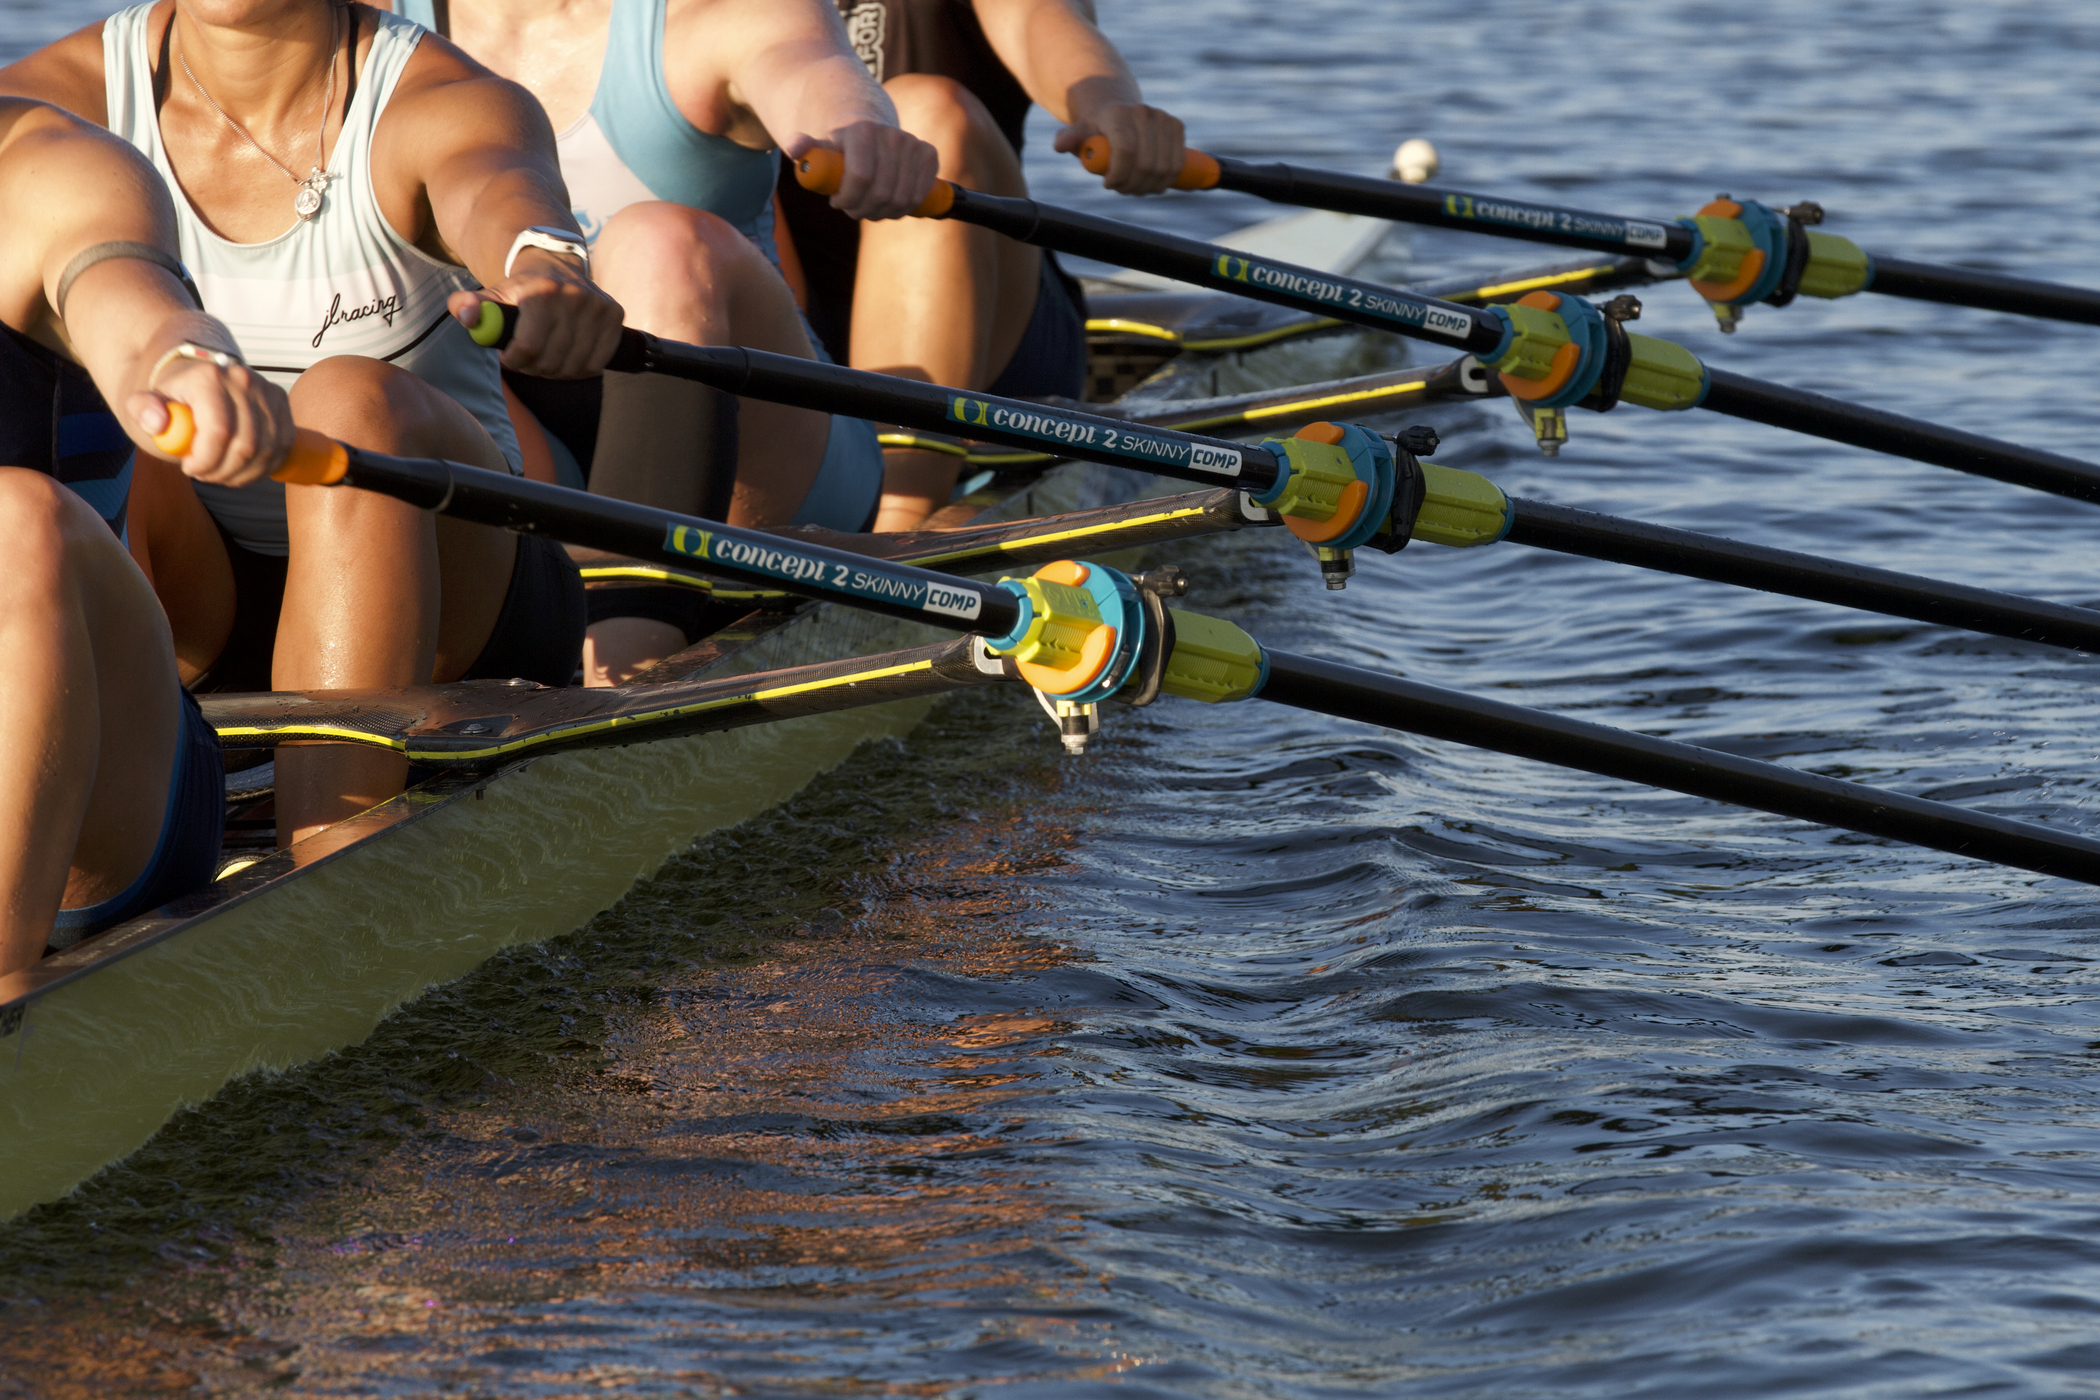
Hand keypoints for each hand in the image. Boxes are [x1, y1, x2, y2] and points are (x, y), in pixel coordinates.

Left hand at [129, 353, 294, 486]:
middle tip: (204, 474)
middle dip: (223, 471)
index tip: (189, 468)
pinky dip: (263, 467)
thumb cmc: (172, 398)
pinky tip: (241, 467)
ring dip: (243, 473)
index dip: (206, 460)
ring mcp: (267, 392)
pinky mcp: (283, 405)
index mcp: (209, 377)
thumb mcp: (144, 402)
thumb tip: (158, 423)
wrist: (197, 379)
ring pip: (266, 452)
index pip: (219, 431)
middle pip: (246, 446)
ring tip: (220, 472)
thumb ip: (142, 410)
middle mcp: (243, 380)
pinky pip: (282, 448)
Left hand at [448, 252, 624, 377]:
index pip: (530, 347)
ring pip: (576, 365)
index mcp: (543, 292)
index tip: (508, 357)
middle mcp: (575, 296)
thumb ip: (469, 304)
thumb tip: (466, 316)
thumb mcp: (493, 294)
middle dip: (534, 367)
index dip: (515, 360)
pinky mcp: (615, 314)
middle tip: (526, 361)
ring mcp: (598, 306)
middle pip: (552, 359)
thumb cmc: (521, 288)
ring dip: (557, 371)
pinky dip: (581, 368)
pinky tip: (568, 359)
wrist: (556, 264)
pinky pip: (597, 362)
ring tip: (544, 359)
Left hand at [784, 123, 938, 220]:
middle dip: (863, 210)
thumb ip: (804, 147)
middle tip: (851, 209)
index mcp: (862, 130)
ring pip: (902, 199)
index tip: (836, 202)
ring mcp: (912, 143)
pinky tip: (890, 204)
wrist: (865, 123)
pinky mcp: (928, 154)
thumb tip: (796, 148)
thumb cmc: (838, 144)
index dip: (848, 199)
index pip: (861, 177)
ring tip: (868, 207)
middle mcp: (891, 134)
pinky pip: (920, 195)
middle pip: (882, 193)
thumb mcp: (817, 146)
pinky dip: (904, 208)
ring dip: (883, 213)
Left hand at [1055, 101, 1185, 194]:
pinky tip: (1150, 183)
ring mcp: (1163, 118)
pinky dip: (1165, 181)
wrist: (1117, 113)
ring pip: (1164, 169)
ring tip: (1133, 186)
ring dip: (1148, 187)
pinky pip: (1178, 164)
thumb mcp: (1078, 135)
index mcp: (1117, 114)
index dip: (1120, 175)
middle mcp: (1143, 112)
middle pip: (1146, 165)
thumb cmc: (1095, 131)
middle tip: (1119, 188)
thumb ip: (1068, 140)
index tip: (1107, 184)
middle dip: (1132, 185)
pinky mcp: (1177, 126)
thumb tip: (1061, 145)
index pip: (1127, 151)